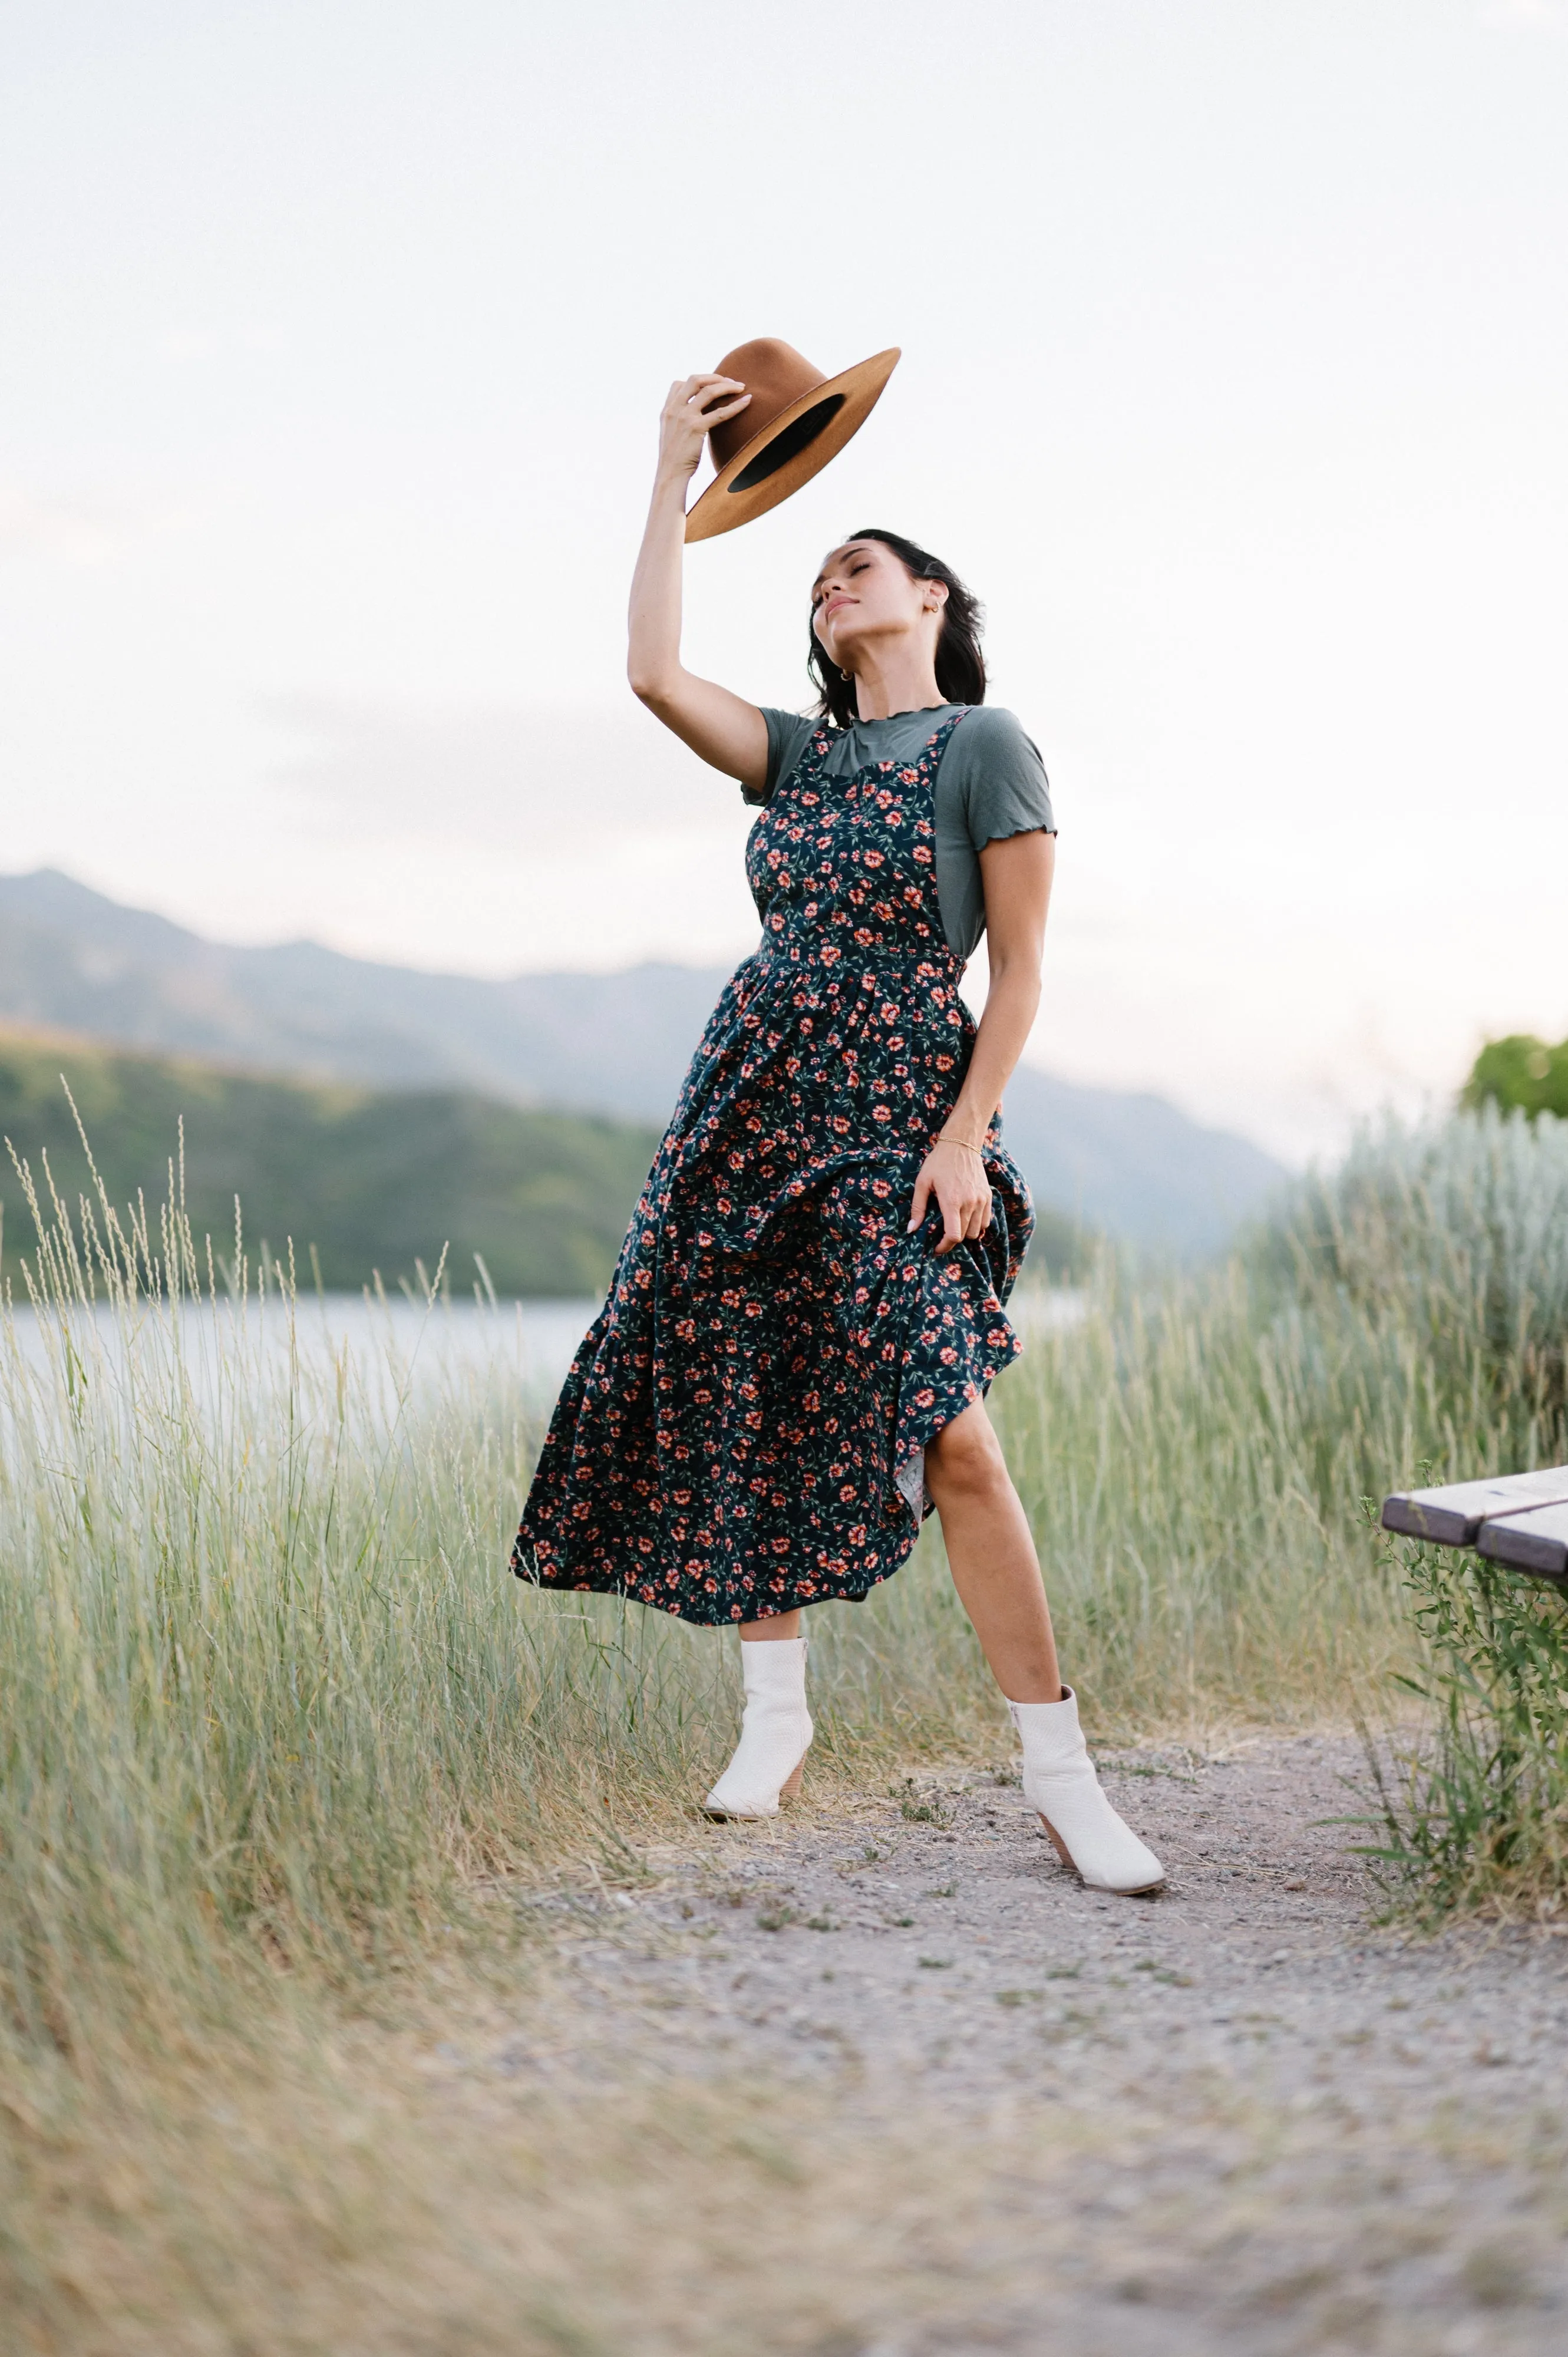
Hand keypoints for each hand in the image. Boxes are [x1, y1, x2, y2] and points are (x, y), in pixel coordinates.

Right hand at [657, 373, 750, 484]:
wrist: (669, 475)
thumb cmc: (673, 461)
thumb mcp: (671, 436)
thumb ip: (678, 423)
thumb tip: (693, 420)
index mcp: (666, 410)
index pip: (678, 384)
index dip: (696, 381)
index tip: (711, 385)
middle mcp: (674, 409)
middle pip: (695, 380)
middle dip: (715, 377)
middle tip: (730, 381)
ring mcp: (684, 417)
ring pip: (708, 391)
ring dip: (727, 386)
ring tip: (741, 387)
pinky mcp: (696, 428)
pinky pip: (720, 413)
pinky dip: (736, 405)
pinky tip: (747, 401)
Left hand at [907, 1139, 992, 1256]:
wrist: (961, 1144)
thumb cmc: (938, 1162)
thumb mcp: (922, 1183)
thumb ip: (918, 1208)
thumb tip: (911, 1230)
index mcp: (952, 1201)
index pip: (954, 1236)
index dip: (945, 1246)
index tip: (937, 1247)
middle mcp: (970, 1203)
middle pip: (965, 1236)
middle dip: (952, 1240)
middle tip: (942, 1235)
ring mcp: (982, 1200)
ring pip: (977, 1231)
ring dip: (965, 1233)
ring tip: (954, 1225)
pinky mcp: (988, 1196)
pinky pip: (986, 1221)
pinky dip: (977, 1225)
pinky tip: (966, 1218)